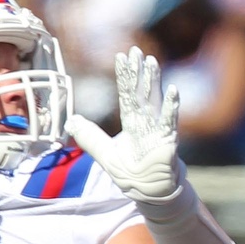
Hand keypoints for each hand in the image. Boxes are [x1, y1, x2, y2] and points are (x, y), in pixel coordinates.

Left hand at [66, 47, 180, 204]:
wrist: (149, 193)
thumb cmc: (131, 174)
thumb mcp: (105, 155)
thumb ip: (90, 137)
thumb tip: (71, 121)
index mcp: (132, 124)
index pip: (127, 95)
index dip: (124, 76)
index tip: (122, 56)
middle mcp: (146, 123)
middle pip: (141, 93)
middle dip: (139, 72)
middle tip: (136, 50)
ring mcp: (158, 130)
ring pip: (154, 102)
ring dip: (153, 82)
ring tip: (152, 62)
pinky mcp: (168, 142)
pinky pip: (169, 121)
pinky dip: (171, 107)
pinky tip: (173, 90)